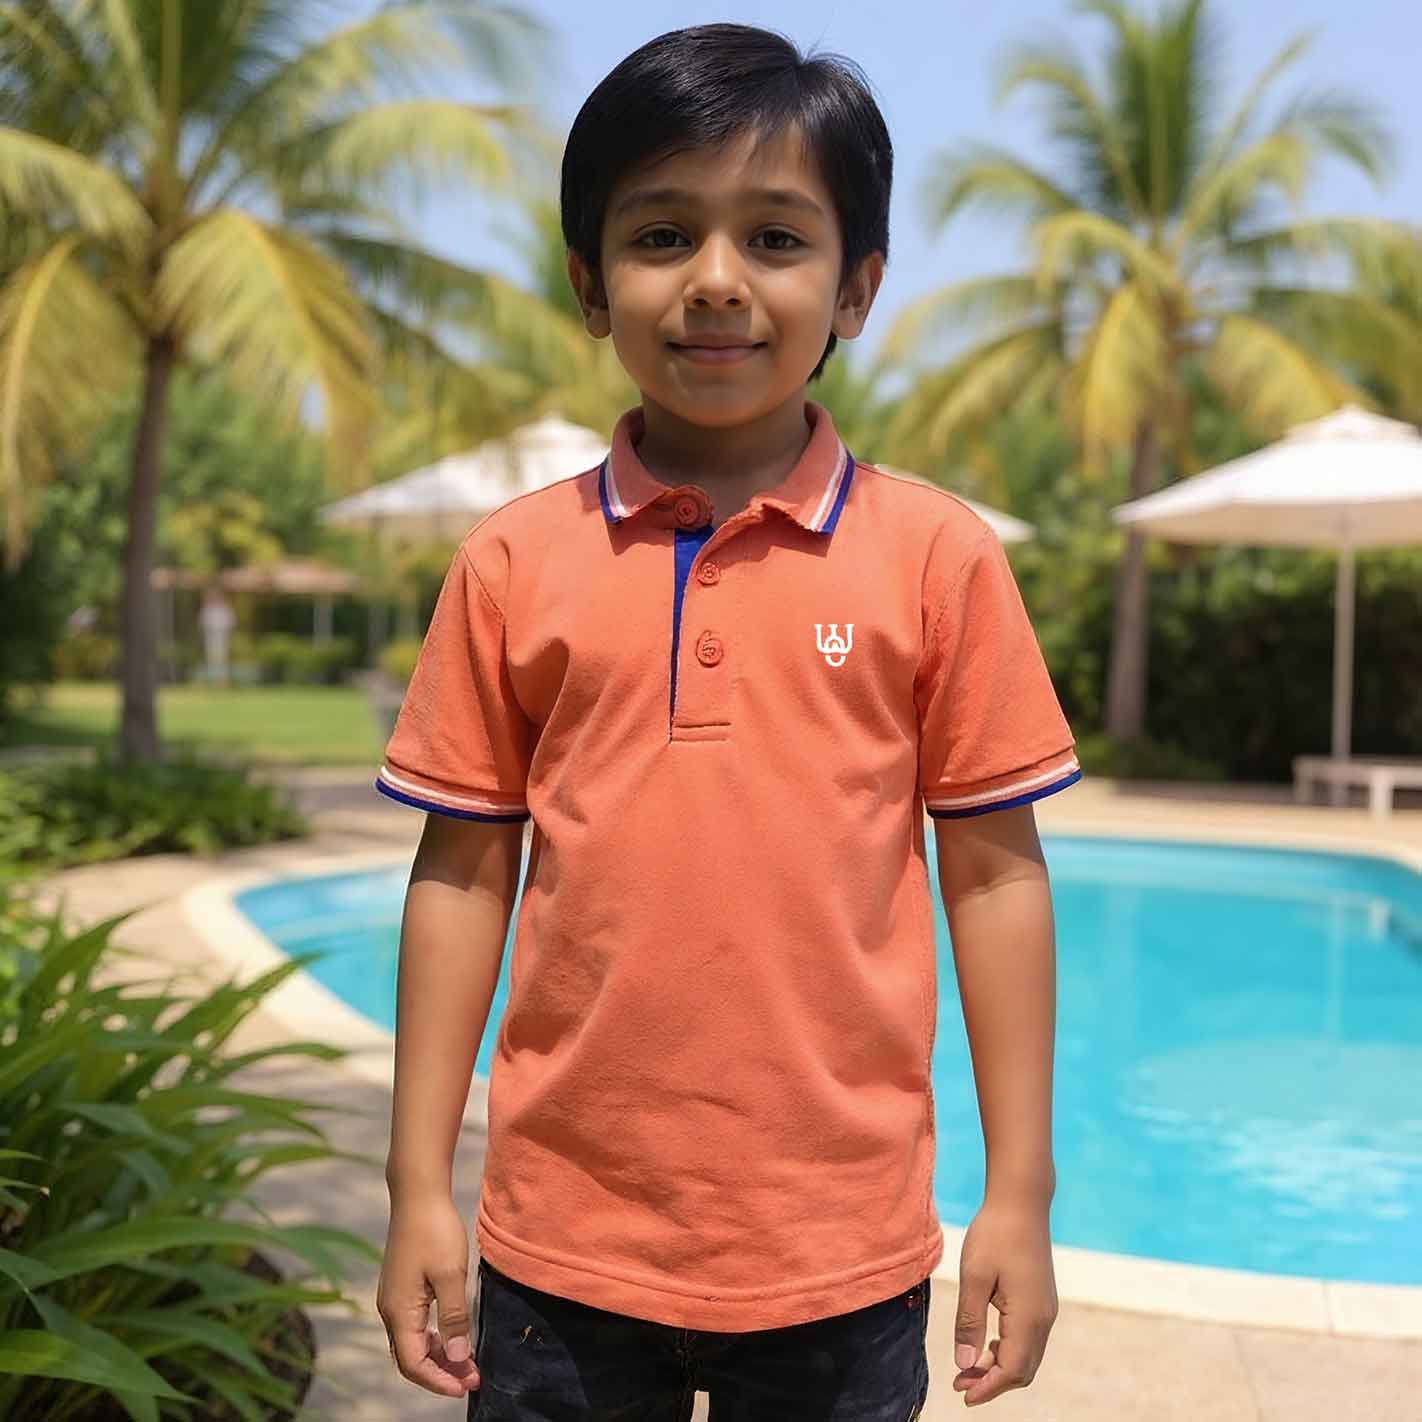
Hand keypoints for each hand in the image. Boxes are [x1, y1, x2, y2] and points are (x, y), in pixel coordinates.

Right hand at [376, 1190, 477, 1396]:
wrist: (418, 1194)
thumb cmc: (435, 1230)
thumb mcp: (451, 1274)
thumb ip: (455, 1318)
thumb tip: (459, 1358)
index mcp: (399, 1310)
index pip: (414, 1363)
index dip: (439, 1380)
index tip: (467, 1386)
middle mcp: (390, 1309)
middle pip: (411, 1358)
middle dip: (441, 1373)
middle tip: (473, 1378)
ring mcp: (393, 1298)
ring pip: (412, 1342)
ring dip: (439, 1356)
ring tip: (468, 1362)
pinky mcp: (401, 1287)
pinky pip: (413, 1325)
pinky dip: (433, 1338)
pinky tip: (453, 1335)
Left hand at [951, 1197, 1057, 1405]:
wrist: (1020, 1202)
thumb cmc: (994, 1234)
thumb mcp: (974, 1276)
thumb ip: (969, 1322)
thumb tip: (965, 1365)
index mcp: (1028, 1316)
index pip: (1012, 1370)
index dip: (988, 1388)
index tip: (962, 1395)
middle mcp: (1044, 1319)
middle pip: (1023, 1370)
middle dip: (993, 1382)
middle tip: (960, 1383)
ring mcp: (1046, 1309)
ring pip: (1027, 1356)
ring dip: (1000, 1367)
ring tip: (968, 1366)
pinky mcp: (1041, 1300)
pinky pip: (1028, 1339)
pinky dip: (1008, 1351)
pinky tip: (986, 1344)